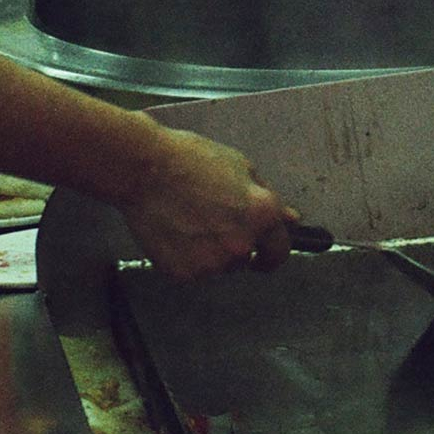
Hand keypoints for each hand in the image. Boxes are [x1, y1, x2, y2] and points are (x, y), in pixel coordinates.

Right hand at [120, 128, 293, 281]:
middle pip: (246, 258)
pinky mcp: (185, 274)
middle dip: (235, 245)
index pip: (280, 249)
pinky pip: (193, 271)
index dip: (272, 249)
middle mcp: (242, 244)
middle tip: (211, 220)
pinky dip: (186, 258)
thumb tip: (289, 217)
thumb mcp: (239, 167)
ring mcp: (213, 263)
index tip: (265, 254)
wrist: (144, 170)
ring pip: (219, 266)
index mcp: (262, 215)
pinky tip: (176, 231)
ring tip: (189, 220)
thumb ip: (265, 196)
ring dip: (210, 252)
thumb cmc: (189, 160)